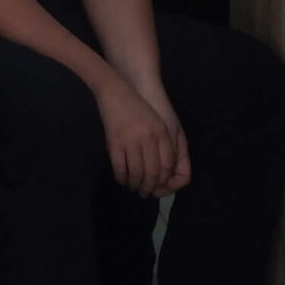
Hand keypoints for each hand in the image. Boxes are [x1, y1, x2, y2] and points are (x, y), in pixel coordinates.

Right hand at [95, 73, 184, 196]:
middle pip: (153, 171)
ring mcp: (132, 140)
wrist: (115, 92)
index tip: (159, 186)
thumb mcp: (156, 121)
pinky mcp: (116, 142)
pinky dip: (121, 177)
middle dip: (150, 186)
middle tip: (145, 192)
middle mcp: (150, 138)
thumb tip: (164, 169)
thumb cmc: (138, 106)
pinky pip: (120, 167)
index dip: (164, 179)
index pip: (168, 164)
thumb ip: (163, 142)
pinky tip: (122, 180)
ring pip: (137, 172)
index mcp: (162, 132)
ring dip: (135, 184)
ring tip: (133, 188)